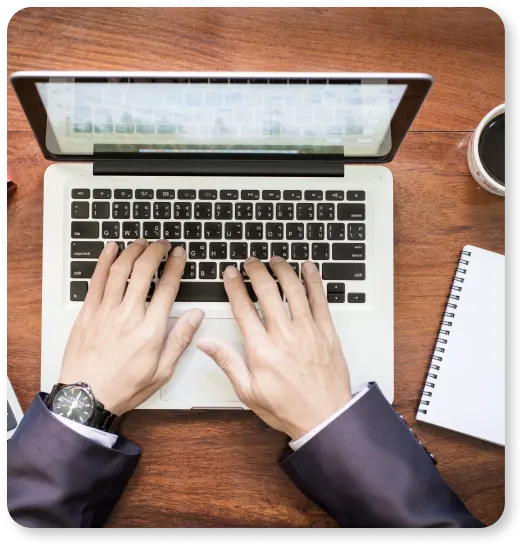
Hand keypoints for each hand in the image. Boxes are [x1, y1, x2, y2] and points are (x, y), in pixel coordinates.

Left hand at [60, 239, 203, 415]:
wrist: (86, 398)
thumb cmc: (124, 386)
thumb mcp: (162, 371)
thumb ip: (180, 339)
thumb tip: (196, 316)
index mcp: (150, 330)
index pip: (167, 287)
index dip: (175, 266)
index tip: (179, 254)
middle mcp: (128, 315)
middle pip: (143, 271)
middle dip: (155, 252)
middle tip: (162, 244)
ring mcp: (105, 311)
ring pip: (120, 270)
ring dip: (132, 251)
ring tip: (141, 243)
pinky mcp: (87, 312)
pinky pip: (96, 279)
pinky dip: (105, 261)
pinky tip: (111, 249)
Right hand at [197, 256, 350, 440]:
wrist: (325, 418)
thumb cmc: (287, 408)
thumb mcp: (248, 391)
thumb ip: (227, 362)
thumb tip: (206, 343)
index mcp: (262, 350)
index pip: (243, 308)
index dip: (234, 286)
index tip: (230, 273)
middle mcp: (284, 335)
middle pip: (267, 292)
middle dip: (256, 271)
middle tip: (250, 261)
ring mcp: (307, 331)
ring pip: (293, 290)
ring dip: (282, 270)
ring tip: (275, 259)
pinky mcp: (326, 332)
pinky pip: (320, 299)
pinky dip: (313, 280)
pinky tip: (307, 267)